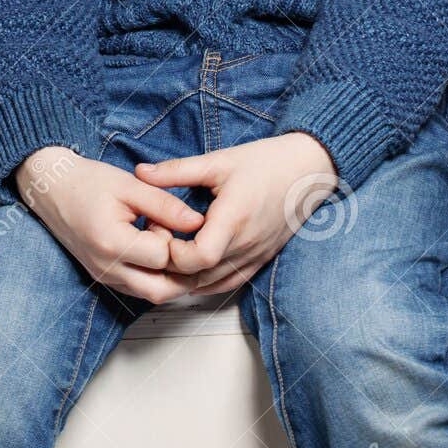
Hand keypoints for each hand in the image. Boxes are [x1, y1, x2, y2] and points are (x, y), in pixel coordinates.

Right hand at [14, 146, 207, 303]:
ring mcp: (104, 277)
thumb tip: (197, 221)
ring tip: (172, 245)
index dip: (175, 238)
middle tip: (187, 243)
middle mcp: (107, 268)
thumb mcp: (130, 185)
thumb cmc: (88, 182)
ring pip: (152, 295)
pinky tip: (156, 252)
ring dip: (170, 277)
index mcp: (112, 243)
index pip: (163, 257)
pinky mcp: (104, 278)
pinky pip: (138, 289)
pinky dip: (155, 277)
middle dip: (183, 271)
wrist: (52, 189)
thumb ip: (165, 204)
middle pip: (161, 290)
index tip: (169, 218)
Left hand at [135, 132, 337, 296]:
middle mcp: (245, 245)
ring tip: (170, 252)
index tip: (160, 231)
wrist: (307, 171)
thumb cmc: (264, 162)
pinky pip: (228, 285)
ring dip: (185, 277)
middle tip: (158, 239)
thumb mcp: (218, 161)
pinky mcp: (259, 261)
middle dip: (171, 265)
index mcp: (234, 218)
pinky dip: (205, 283)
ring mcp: (254, 257)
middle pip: (199, 276)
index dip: (172, 252)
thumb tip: (139, 172)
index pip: (198, 257)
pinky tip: (190, 270)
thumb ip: (177, 171)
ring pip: (211, 286)